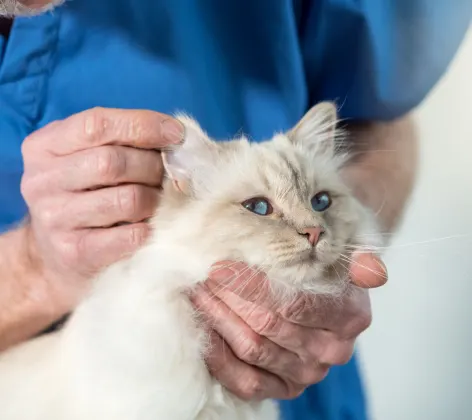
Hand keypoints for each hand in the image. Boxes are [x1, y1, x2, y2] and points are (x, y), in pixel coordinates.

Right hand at [20, 107, 182, 311]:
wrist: (55, 255)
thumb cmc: (83, 195)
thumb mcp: (86, 158)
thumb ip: (120, 141)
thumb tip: (175, 137)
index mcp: (43, 147)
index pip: (97, 124)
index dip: (143, 125)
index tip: (176, 133)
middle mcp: (41, 181)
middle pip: (112, 162)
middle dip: (153, 166)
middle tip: (167, 175)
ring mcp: (55, 219)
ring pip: (128, 199)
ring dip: (155, 199)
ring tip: (158, 200)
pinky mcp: (75, 252)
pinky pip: (131, 235)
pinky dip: (150, 228)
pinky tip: (150, 224)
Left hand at [192, 253, 386, 399]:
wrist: (326, 299)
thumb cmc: (326, 272)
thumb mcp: (345, 257)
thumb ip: (359, 261)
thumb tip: (372, 271)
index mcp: (350, 316)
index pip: (294, 303)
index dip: (252, 285)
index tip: (221, 265)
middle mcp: (332, 350)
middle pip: (268, 325)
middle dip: (229, 297)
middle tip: (202, 275)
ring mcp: (307, 374)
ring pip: (253, 349)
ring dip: (219, 319)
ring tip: (198, 293)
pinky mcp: (285, 388)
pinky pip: (246, 382)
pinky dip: (220, 356)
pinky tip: (205, 329)